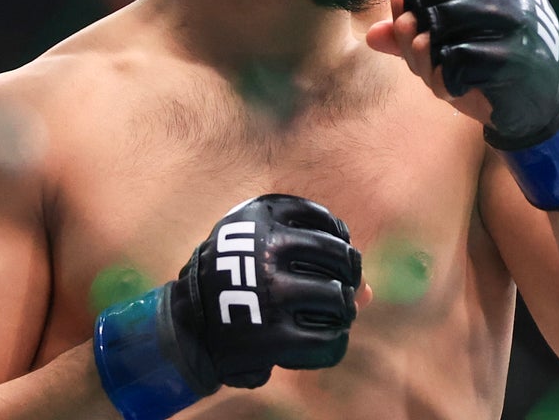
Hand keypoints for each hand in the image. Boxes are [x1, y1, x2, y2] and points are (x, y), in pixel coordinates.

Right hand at [93, 195, 362, 419]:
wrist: (188, 323)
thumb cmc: (235, 279)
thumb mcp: (263, 250)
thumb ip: (314, 259)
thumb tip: (370, 291)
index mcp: (262, 214)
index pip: (326, 222)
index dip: (339, 239)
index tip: (331, 254)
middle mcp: (267, 248)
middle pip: (341, 257)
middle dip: (349, 275)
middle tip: (340, 289)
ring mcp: (271, 292)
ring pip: (339, 298)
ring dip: (343, 310)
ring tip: (334, 315)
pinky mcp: (273, 334)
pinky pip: (329, 341)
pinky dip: (335, 343)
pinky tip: (325, 339)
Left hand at [369, 0, 558, 142]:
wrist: (541, 103)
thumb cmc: (490, 62)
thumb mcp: (450, 41)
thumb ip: (412, 31)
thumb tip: (372, 34)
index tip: (416, 21)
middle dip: (412, 30)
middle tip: (419, 54)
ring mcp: (516, 21)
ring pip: (440, 23)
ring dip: (425, 56)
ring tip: (434, 71)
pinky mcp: (514, 56)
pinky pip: (454, 60)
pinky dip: (442, 79)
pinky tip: (452, 88)